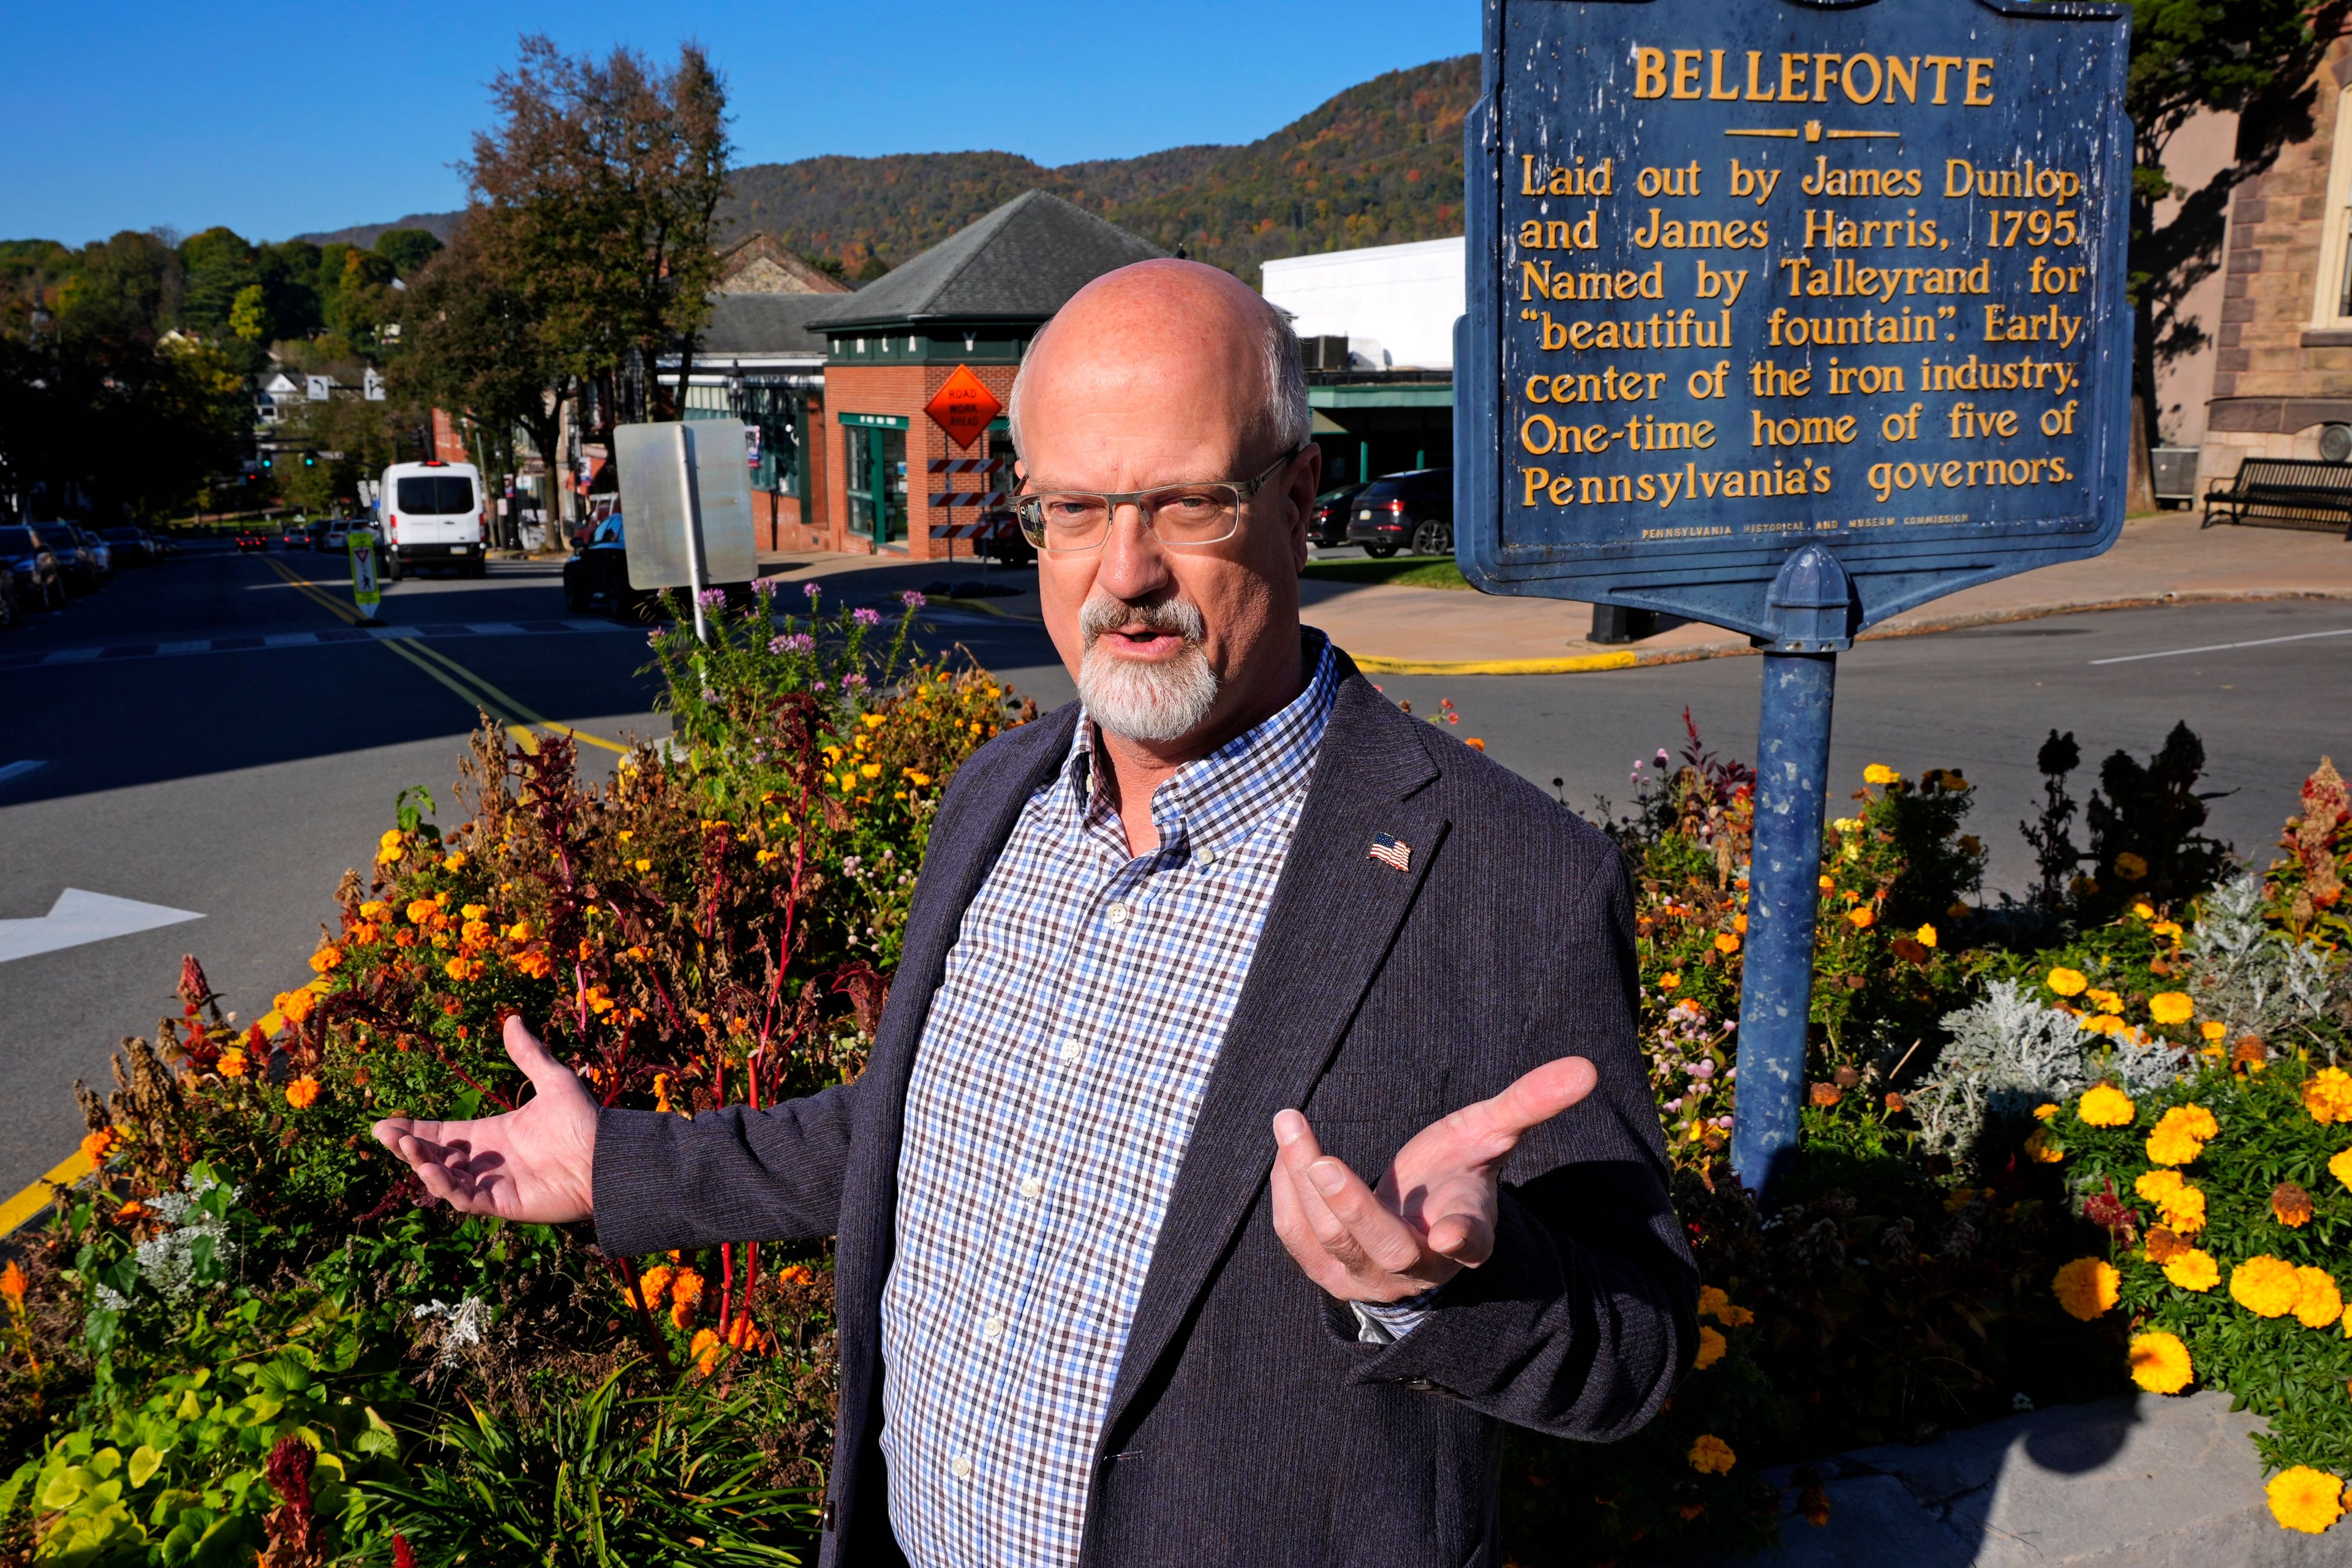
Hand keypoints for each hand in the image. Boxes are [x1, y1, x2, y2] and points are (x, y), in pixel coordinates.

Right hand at [371, 1014, 598, 1221]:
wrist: (610, 1157)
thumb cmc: (585, 1122)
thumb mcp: (554, 1081)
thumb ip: (529, 1054)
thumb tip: (512, 1018)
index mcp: (493, 1134)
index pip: (443, 1134)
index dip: (414, 1130)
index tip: (385, 1124)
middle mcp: (488, 1161)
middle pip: (436, 1156)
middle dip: (408, 1146)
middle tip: (383, 1133)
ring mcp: (493, 1185)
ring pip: (445, 1179)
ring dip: (422, 1163)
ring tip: (404, 1145)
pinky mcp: (503, 1204)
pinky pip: (466, 1200)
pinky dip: (446, 1186)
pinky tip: (431, 1168)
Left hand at [1270, 1056, 1597, 1303]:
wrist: (1416, 1223)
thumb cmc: (1456, 1172)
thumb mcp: (1491, 1135)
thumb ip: (1530, 1103)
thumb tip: (1585, 1067)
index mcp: (1468, 1236)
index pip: (1473, 1243)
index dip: (1465, 1240)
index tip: (1456, 1235)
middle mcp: (1418, 1268)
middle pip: (1385, 1248)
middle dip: (1353, 1208)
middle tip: (1325, 1162)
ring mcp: (1369, 1278)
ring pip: (1330, 1243)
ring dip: (1305, 1183)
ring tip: (1289, 1122)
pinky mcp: (1328, 1274)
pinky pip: (1298, 1240)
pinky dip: (1287, 1193)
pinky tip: (1288, 1149)